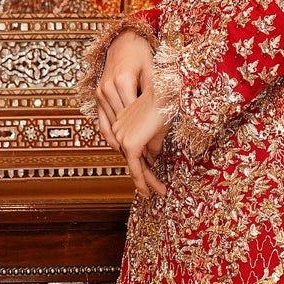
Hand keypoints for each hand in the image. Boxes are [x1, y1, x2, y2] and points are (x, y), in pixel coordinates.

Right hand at [95, 31, 156, 149]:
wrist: (123, 40)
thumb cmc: (141, 54)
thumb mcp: (154, 72)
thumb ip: (156, 96)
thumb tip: (162, 122)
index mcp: (123, 82)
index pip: (133, 119)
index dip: (143, 138)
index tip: (153, 155)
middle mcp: (108, 89)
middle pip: (121, 126)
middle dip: (133, 146)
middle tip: (147, 164)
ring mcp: (100, 93)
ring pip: (110, 127)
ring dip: (122, 144)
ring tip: (136, 159)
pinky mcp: (97, 96)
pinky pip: (101, 122)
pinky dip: (110, 136)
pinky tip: (120, 148)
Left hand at [110, 83, 173, 198]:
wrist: (163, 93)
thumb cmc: (163, 104)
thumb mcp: (158, 126)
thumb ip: (152, 141)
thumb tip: (153, 156)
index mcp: (122, 123)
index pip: (133, 149)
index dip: (143, 164)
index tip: (152, 174)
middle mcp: (119, 131)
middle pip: (133, 159)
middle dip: (146, 176)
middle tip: (154, 189)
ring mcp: (122, 137)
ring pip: (135, 165)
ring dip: (148, 180)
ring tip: (159, 191)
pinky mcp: (129, 143)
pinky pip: (135, 167)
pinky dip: (141, 180)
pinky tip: (148, 191)